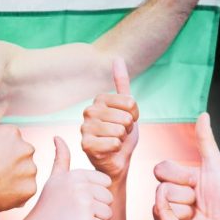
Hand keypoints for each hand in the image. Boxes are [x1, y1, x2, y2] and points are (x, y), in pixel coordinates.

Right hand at [0, 76, 36, 211]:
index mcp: (11, 132)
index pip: (7, 137)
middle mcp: (26, 149)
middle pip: (17, 152)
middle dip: (5, 159)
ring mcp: (29, 171)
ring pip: (22, 169)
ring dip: (11, 174)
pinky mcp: (30, 190)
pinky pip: (24, 187)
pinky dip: (14, 189)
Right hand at [9, 138, 112, 219]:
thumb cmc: (48, 206)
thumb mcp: (54, 179)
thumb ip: (61, 158)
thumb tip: (57, 137)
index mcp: (75, 175)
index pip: (104, 183)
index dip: (94, 193)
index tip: (77, 198)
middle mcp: (80, 187)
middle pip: (108, 198)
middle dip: (96, 208)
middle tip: (75, 211)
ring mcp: (84, 205)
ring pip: (108, 213)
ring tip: (75, 219)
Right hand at [81, 57, 138, 180]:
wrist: (116, 161)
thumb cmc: (121, 134)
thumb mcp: (127, 108)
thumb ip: (122, 84)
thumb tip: (117, 58)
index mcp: (98, 100)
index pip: (130, 102)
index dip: (134, 115)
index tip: (126, 122)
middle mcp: (88, 111)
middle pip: (125, 117)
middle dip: (128, 129)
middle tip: (119, 134)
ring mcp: (84, 128)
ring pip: (119, 130)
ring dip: (122, 139)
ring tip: (114, 142)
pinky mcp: (85, 144)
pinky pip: (113, 143)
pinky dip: (116, 149)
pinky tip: (109, 150)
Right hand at [153, 113, 219, 219]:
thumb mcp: (216, 165)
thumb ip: (205, 140)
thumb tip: (203, 114)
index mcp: (177, 177)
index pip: (160, 169)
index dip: (180, 176)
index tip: (195, 181)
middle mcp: (168, 193)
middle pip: (162, 189)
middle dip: (185, 196)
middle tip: (199, 201)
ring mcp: (167, 210)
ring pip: (162, 206)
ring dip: (185, 212)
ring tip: (197, 215)